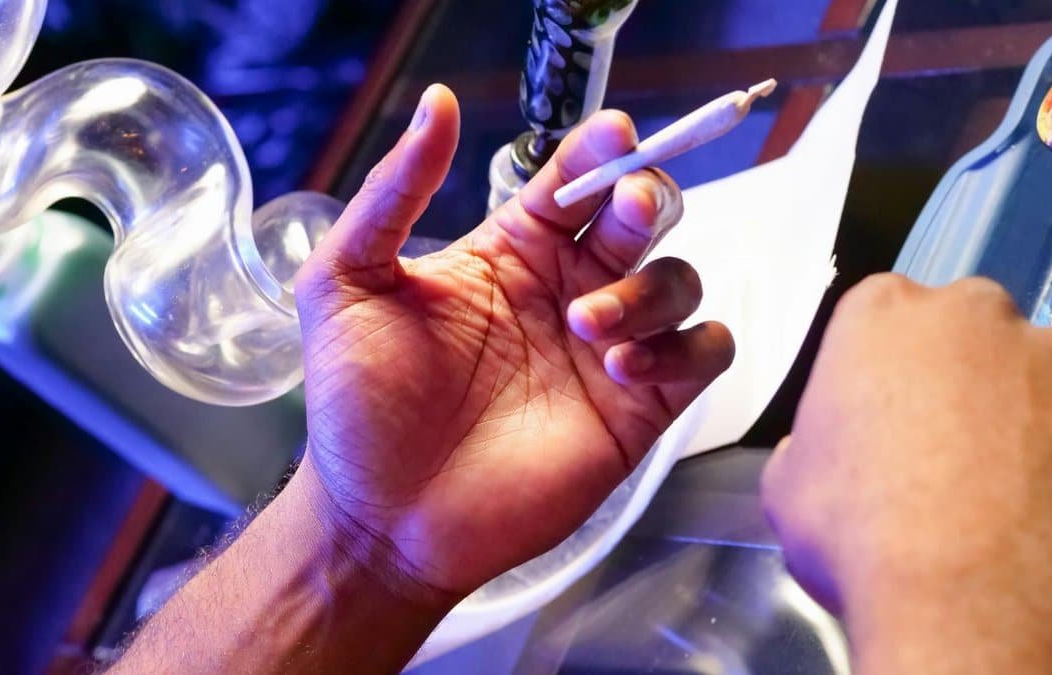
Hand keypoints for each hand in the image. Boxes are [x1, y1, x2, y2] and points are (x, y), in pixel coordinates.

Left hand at [292, 84, 733, 605]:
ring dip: (648, 289)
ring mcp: (605, 349)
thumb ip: (393, 192)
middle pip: (644, 216)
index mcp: (509, 252)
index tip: (608, 137)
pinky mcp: (637, 410)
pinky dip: (686, 347)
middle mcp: (567, 290)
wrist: (381, 518)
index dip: (599, 150)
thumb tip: (437, 104)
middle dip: (645, 199)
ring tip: (585, 327)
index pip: (574, 178)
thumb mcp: (347, 283)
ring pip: (679, 279)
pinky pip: (704, 354)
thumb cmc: (357, 406)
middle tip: (621, 215)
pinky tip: (623, 368)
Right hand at [762, 274, 1051, 671]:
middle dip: (954, 372)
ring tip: (995, 485)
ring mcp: (1049, 356)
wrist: (962, 587)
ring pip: (1032, 371)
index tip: (874, 414)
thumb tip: (823, 454)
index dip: (877, 367)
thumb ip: (811, 445)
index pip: (879, 314)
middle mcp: (970, 312)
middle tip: (935, 446)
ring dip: (1016, 410)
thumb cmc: (855, 525)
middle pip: (963, 326)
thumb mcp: (787, 483)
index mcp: (879, 312)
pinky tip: (1041, 508)